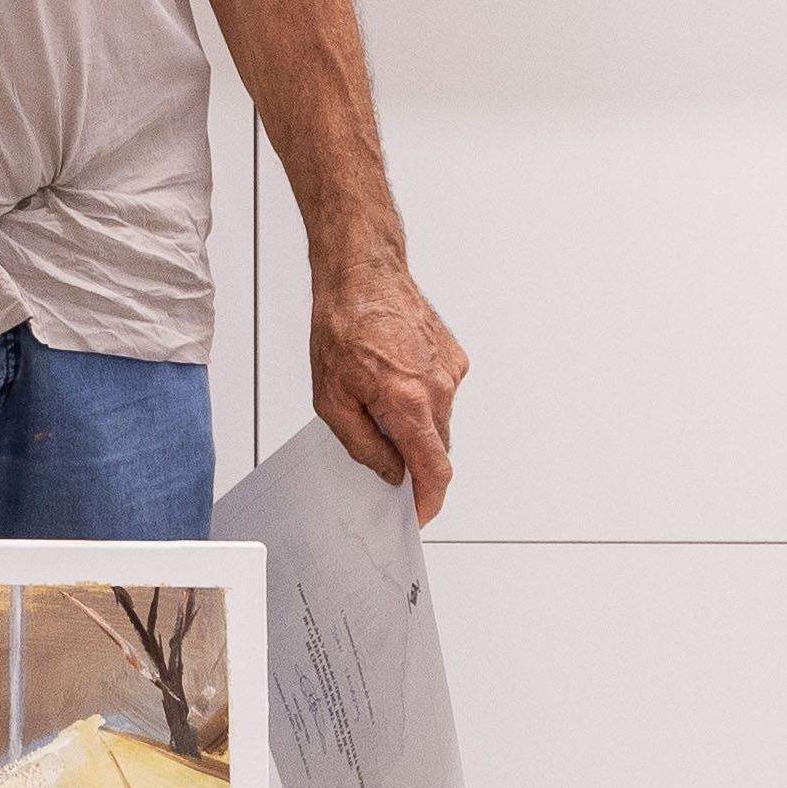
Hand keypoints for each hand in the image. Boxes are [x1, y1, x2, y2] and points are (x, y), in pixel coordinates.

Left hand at [310, 250, 468, 522]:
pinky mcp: (456, 357)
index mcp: (408, 401)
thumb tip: (390, 473)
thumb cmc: (342, 326)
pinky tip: (393, 377)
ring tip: (378, 397)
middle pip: (437, 449)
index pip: (434, 470)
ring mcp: (452, 371)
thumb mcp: (331, 398)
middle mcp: (439, 387)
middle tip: (383, 454)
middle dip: (413, 461)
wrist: (363, 273)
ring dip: (415, 426)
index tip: (419, 515)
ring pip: (439, 422)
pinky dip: (422, 400)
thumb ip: (363, 444)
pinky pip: (442, 395)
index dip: (429, 501)